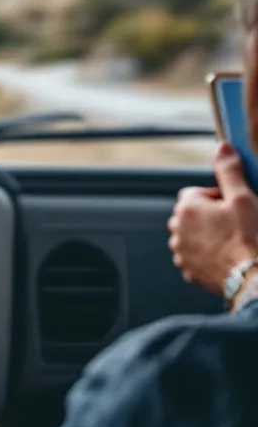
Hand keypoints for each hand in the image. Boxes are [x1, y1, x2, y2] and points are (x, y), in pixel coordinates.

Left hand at [169, 142, 257, 299]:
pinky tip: (229, 257)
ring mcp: (182, 253)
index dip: (217, 197)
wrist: (255, 279)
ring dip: (209, 236)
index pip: (195, 193)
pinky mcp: (190, 271)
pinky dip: (209, 255)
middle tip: (237, 224)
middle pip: (193, 215)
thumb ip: (229, 170)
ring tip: (235, 242)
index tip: (234, 206)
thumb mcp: (243, 197)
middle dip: (212, 216)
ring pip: (194, 236)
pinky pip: (197, 256)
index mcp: (186, 208)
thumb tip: (222, 147)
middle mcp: (177, 231)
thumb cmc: (251, 239)